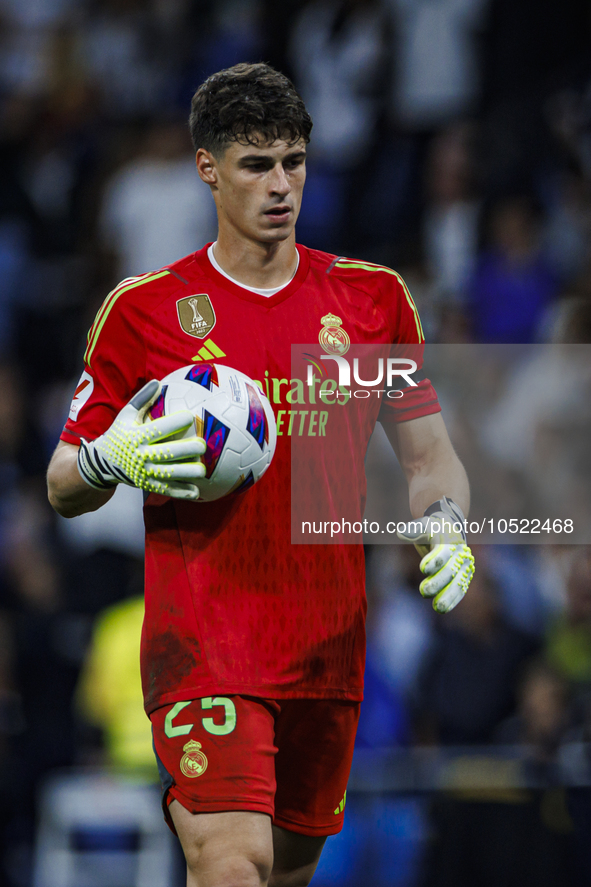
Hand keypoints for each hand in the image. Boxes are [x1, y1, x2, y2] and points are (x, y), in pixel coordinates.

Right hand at [77, 380, 205, 499]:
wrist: (102, 463)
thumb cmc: (119, 434)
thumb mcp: (125, 415)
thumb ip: (141, 399)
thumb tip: (157, 382)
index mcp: (136, 436)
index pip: (158, 428)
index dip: (175, 422)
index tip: (191, 417)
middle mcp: (141, 455)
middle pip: (168, 453)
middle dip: (187, 449)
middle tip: (202, 445)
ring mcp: (144, 472)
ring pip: (170, 474)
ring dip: (188, 473)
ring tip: (203, 469)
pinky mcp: (147, 485)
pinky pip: (167, 490)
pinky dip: (182, 492)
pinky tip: (196, 491)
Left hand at [397, 497, 474, 612]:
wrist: (449, 531)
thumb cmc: (431, 529)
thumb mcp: (423, 526)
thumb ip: (414, 531)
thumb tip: (401, 533)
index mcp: (450, 539)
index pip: (443, 551)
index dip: (434, 560)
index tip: (422, 568)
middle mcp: (460, 553)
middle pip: (450, 570)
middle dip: (437, 582)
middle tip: (423, 591)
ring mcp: (464, 566)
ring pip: (457, 582)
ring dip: (447, 595)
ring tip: (437, 607)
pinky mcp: (465, 576)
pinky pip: (460, 589)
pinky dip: (452, 599)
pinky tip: (443, 609)